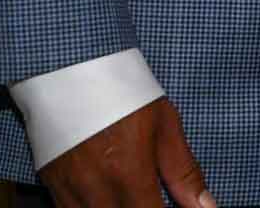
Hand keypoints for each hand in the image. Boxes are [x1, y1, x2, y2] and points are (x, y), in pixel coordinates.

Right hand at [39, 96, 215, 207]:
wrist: (69, 67)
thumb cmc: (124, 91)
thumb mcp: (164, 125)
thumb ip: (184, 172)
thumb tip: (207, 207)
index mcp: (130, 176)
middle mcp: (98, 191)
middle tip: (152, 199)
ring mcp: (71, 191)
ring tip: (132, 198)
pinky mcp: (52, 185)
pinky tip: (109, 199)